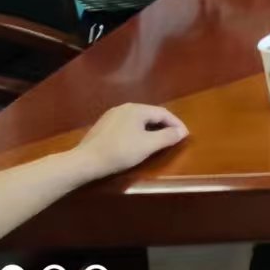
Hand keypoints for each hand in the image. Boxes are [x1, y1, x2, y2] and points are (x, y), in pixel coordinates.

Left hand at [70, 103, 187, 182]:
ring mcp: (111, 116)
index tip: (185, 136)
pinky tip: (136, 142)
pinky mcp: (103, 126)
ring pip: (137, 120)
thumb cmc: (120, 151)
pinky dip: (137, 132)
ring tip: (157, 140)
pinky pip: (126, 125)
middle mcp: (124, 107)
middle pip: (150, 115)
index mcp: (137, 109)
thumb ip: (168, 137)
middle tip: (173, 137)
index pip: (163, 113)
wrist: (85, 162)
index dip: (176, 124)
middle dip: (164, 125)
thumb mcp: (148, 145)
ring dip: (150, 129)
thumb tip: (182, 131)